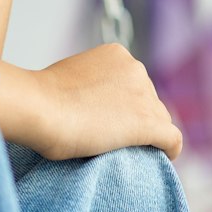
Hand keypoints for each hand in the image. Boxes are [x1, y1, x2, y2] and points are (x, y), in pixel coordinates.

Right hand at [2, 45, 183, 161]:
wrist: (41, 108)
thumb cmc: (43, 98)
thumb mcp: (70, 78)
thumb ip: (88, 85)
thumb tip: (90, 103)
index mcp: (117, 55)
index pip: (134, 82)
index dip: (126, 102)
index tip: (113, 118)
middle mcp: (136, 69)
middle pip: (149, 99)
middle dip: (137, 115)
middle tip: (118, 136)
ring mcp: (144, 96)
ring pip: (160, 118)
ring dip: (150, 133)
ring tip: (136, 151)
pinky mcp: (147, 123)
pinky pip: (171, 137)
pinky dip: (170, 148)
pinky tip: (166, 156)